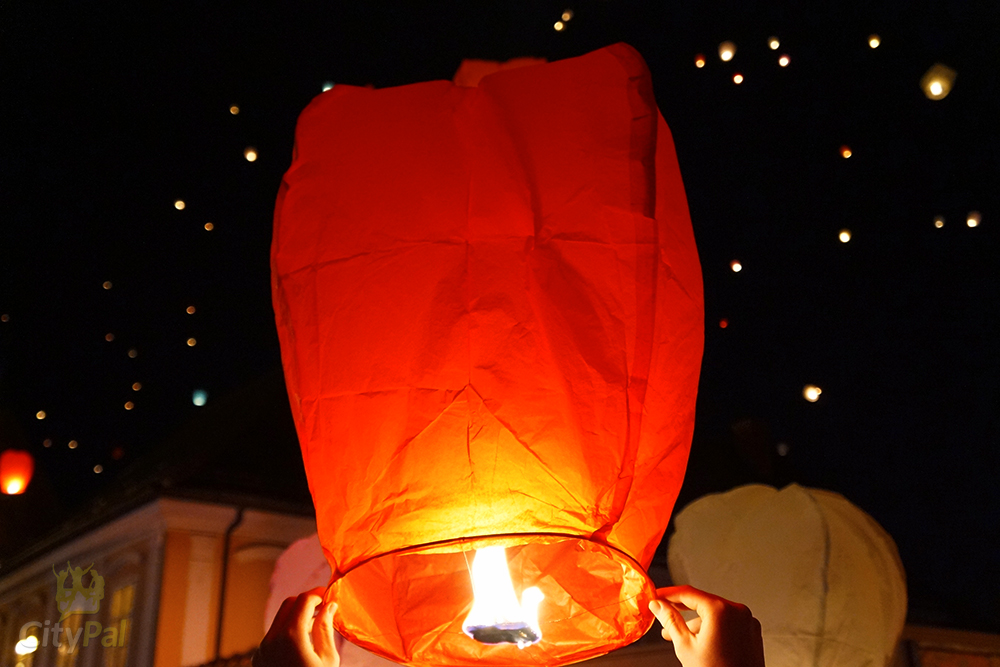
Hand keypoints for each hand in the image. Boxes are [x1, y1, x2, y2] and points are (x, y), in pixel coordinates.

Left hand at [255, 588, 338, 666]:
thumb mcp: (327, 659)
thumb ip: (325, 629)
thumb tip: (329, 606)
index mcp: (291, 637)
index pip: (304, 600)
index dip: (318, 594)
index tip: (329, 597)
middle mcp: (271, 640)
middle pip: (288, 604)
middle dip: (307, 602)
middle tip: (323, 608)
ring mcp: (262, 650)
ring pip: (280, 619)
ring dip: (297, 616)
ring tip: (314, 626)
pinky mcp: (259, 658)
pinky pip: (273, 635)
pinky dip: (287, 632)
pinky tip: (301, 642)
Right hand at [648, 585, 763, 666]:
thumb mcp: (685, 645)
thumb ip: (670, 620)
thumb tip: (658, 606)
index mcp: (721, 610)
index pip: (688, 593)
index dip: (668, 594)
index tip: (657, 596)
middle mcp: (738, 611)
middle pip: (702, 603)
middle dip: (682, 611)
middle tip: (664, 616)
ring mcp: (748, 622)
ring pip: (715, 614)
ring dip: (697, 623)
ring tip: (682, 638)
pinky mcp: (752, 633)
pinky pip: (728, 623)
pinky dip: (713, 628)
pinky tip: (701, 642)